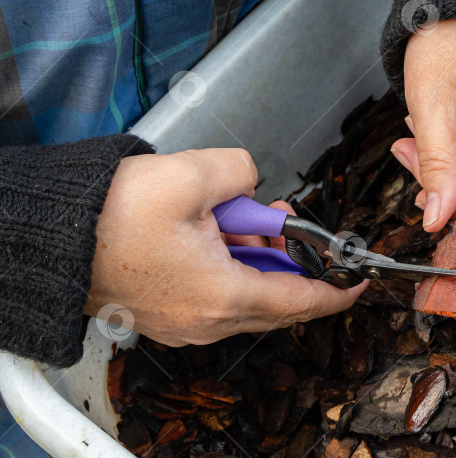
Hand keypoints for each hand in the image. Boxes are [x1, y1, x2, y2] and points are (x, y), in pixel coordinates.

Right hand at [86, 149, 366, 346]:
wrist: (56, 237)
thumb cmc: (111, 216)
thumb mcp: (192, 174)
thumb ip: (242, 173)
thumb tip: (248, 184)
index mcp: (223, 296)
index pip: (300, 300)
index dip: (336, 290)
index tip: (358, 280)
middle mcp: (208, 321)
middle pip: (275, 296)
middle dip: (286, 254)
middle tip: (278, 216)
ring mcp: (186, 323)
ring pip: (246, 293)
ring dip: (254, 255)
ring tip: (237, 213)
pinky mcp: (170, 314)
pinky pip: (219, 294)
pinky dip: (229, 265)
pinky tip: (213, 231)